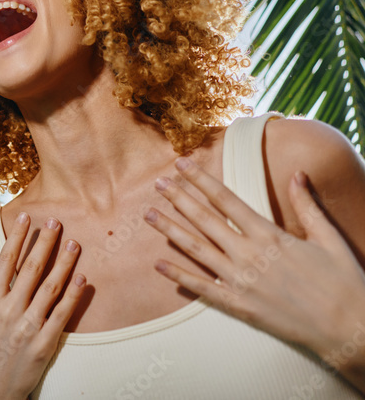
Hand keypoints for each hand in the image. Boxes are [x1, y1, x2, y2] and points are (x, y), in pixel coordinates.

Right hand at [0, 212, 85, 399]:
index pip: (5, 261)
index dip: (17, 237)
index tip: (26, 217)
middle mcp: (8, 310)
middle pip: (30, 269)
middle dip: (44, 242)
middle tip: (56, 221)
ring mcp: (26, 326)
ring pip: (49, 288)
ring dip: (63, 263)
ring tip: (75, 243)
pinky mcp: (43, 343)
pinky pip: (61, 314)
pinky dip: (72, 295)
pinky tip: (82, 279)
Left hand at [145, 157, 364, 385]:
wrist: (349, 329)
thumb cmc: (343, 282)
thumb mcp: (328, 237)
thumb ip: (308, 204)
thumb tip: (297, 173)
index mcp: (270, 236)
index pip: (226, 200)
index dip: (201, 180)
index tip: (182, 164)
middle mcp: (250, 256)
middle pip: (205, 221)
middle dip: (179, 199)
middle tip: (158, 182)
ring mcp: (242, 282)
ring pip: (197, 250)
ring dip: (171, 231)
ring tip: (149, 215)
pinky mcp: (240, 306)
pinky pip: (203, 289)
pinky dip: (180, 276)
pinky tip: (159, 264)